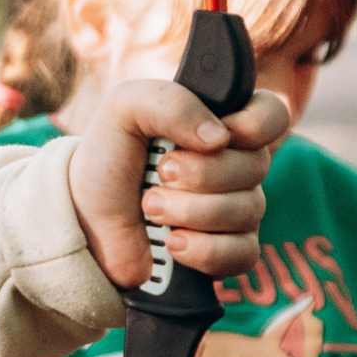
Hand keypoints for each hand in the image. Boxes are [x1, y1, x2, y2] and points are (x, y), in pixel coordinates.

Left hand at [67, 83, 291, 289]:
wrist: (83, 218)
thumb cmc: (108, 158)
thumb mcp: (125, 109)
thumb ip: (170, 103)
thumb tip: (220, 137)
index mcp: (219, 122)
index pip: (272, 114)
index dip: (254, 125)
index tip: (213, 137)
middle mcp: (236, 164)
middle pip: (257, 167)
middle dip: (200, 174)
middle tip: (158, 175)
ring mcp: (235, 209)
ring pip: (248, 211)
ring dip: (190, 211)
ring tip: (150, 207)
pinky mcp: (226, 251)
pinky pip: (244, 254)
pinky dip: (204, 250)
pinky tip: (172, 243)